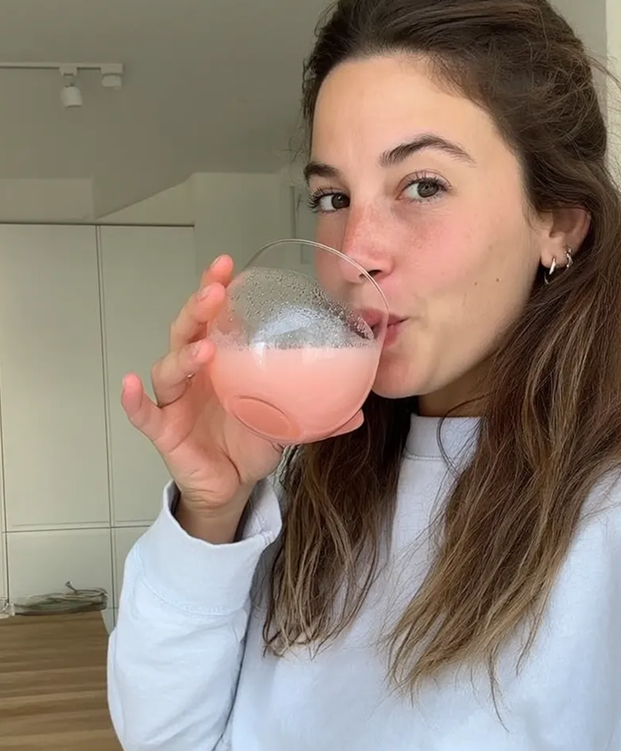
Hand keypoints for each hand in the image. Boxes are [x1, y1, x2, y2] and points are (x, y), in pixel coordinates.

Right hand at [120, 255, 364, 519]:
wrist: (232, 484)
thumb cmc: (250, 442)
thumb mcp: (288, 426)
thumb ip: (319, 418)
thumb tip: (359, 413)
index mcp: (223, 364)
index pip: (216, 319)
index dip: (216, 290)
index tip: (227, 266)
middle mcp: (195, 376)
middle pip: (187, 333)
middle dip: (198, 310)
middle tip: (215, 294)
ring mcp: (176, 401)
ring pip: (169, 369)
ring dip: (183, 356)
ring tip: (203, 349)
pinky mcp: (164, 430)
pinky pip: (142, 413)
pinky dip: (133, 400)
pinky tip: (131, 385)